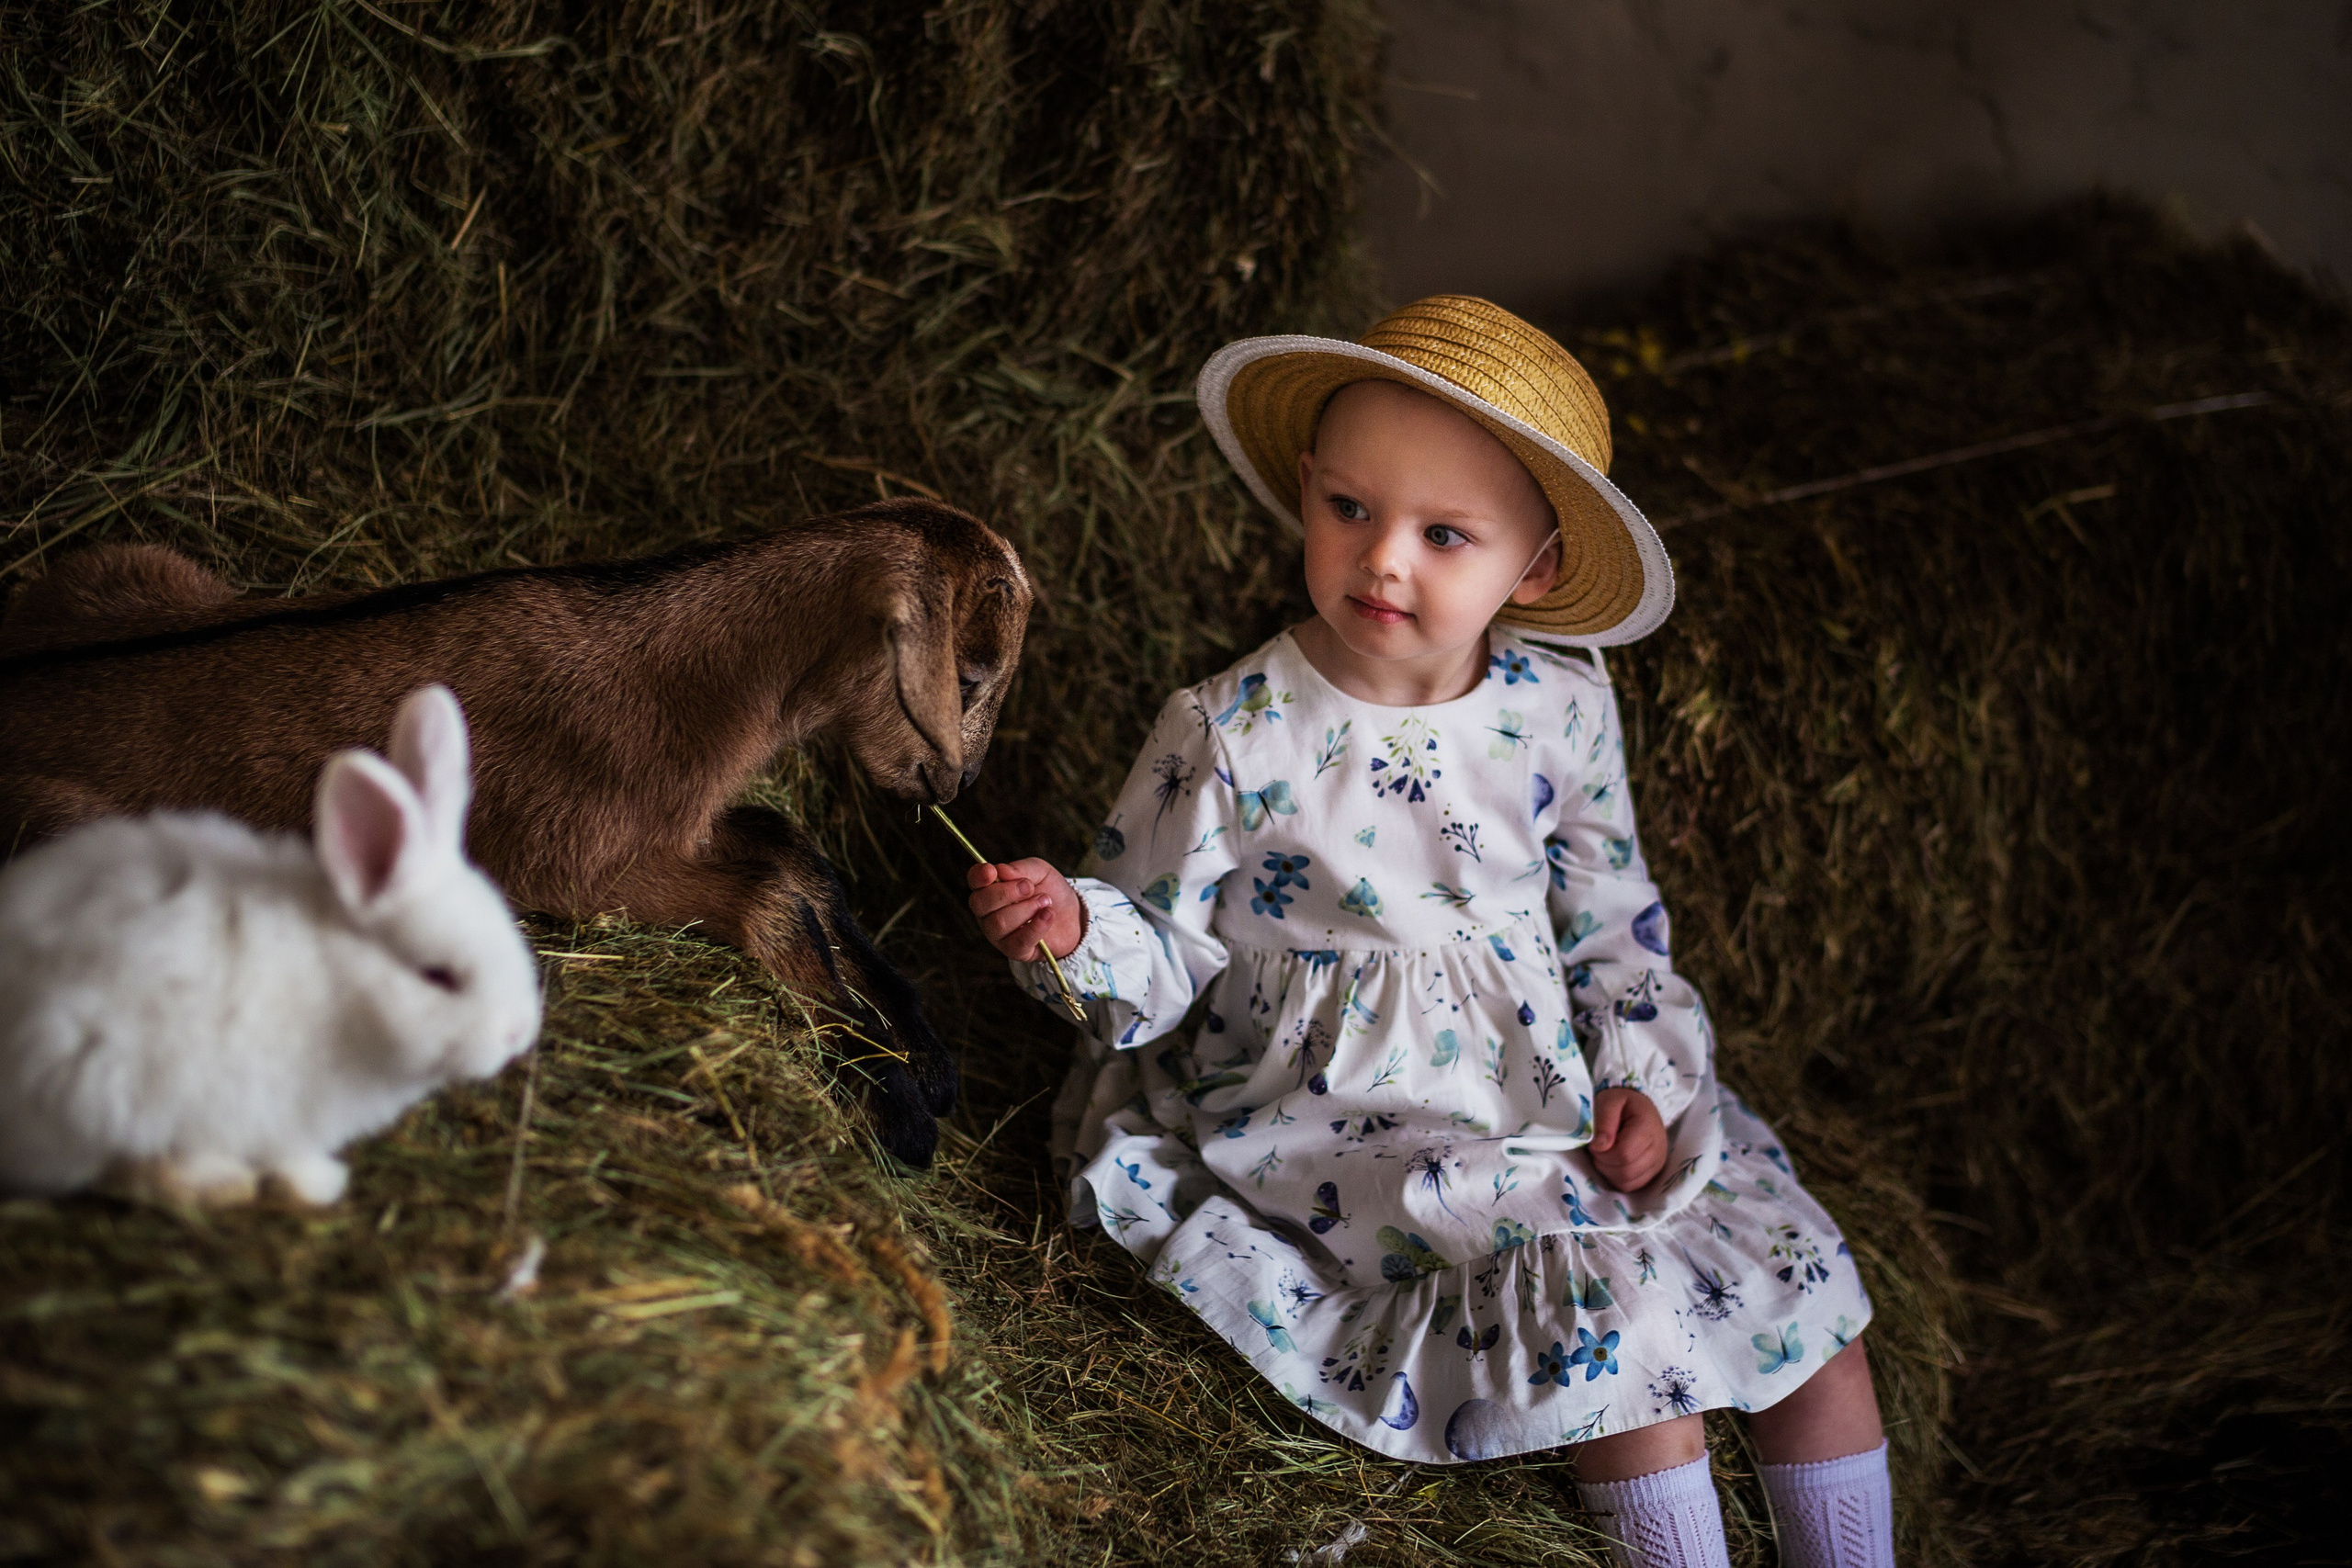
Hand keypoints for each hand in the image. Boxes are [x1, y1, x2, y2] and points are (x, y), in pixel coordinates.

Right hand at [965, 858, 1084, 961]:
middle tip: (1030, 888)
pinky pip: (1019, 941)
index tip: (992, 871)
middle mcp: (988, 913)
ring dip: (1026, 909)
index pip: (975, 881)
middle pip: (980, 903)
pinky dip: (1036, 926)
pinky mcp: (1015, 951)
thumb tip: (1001, 871)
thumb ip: (1021, 869)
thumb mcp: (1040, 871)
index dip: (979, 876)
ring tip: (1045, 902)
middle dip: (1007, 893)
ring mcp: (998, 934)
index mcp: (990, 888)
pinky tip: (1048, 915)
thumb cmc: (1050, 891)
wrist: (1073, 916)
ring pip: (999, 923)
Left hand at [1589, 1088, 1668, 1191]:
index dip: (1603, 1153)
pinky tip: (1612, 1163)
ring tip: (1605, 1154)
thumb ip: (1604, 1121)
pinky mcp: (1653, 1173)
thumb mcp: (1609, 1101)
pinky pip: (1631, 1186)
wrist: (1641, 1107)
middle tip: (1598, 1149)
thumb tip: (1599, 1146)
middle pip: (1626, 1171)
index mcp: (1648, 1128)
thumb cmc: (1622, 1103)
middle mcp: (1658, 1149)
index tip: (1595, 1143)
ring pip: (1627, 1181)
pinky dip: (1617, 1178)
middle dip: (1604, 1163)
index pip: (1624, 1154)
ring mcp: (1657, 1163)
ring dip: (1608, 1171)